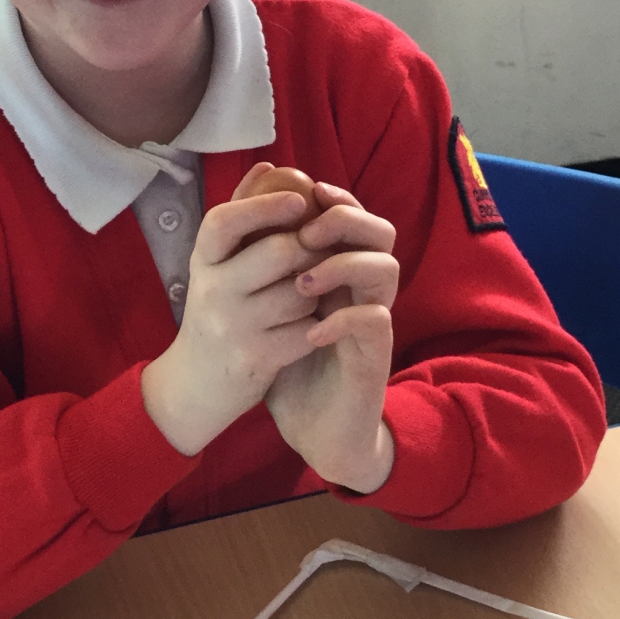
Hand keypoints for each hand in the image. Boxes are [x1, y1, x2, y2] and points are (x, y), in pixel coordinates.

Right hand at [140, 175, 330, 456]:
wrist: (198, 383)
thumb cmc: (218, 310)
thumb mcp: (218, 264)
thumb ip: (242, 213)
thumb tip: (270, 164)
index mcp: (202, 260)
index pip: (225, 220)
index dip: (265, 205)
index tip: (300, 199)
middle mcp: (212, 291)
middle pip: (279, 252)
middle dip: (310, 249)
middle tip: (323, 252)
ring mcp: (233, 327)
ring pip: (301, 292)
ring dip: (318, 290)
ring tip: (314, 293)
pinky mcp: (257, 358)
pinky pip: (307, 329)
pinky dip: (319, 324)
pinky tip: (314, 324)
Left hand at [263, 181, 399, 494]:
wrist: (314, 428)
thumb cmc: (290, 366)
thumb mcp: (267, 315)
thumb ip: (257, 270)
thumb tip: (234, 220)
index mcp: (341, 273)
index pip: (353, 218)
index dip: (337, 199)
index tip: (305, 191)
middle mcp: (364, 290)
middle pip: (380, 232)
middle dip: (344, 221)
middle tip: (305, 233)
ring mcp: (374, 320)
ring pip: (385, 268)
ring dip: (343, 265)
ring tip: (302, 283)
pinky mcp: (376, 355)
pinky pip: (374, 320)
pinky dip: (342, 319)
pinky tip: (310, 331)